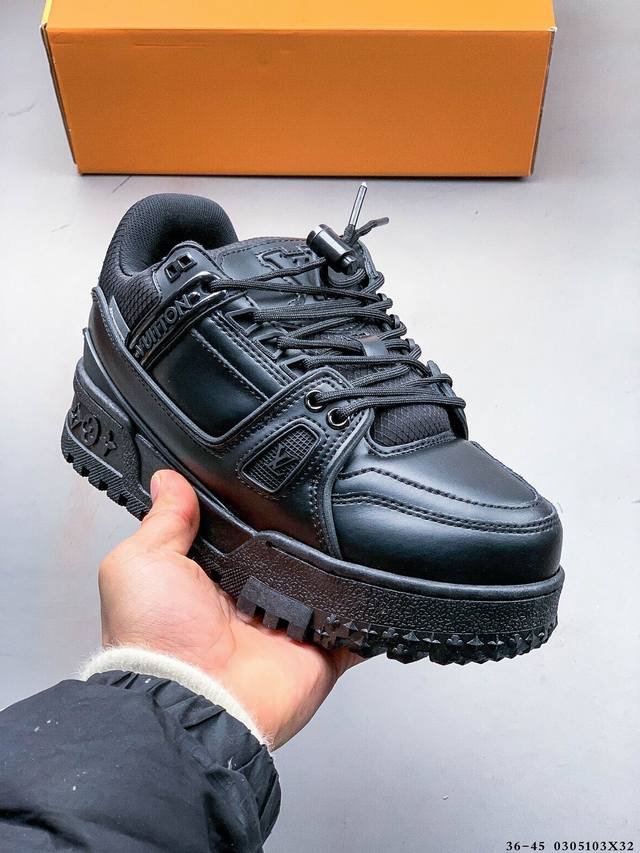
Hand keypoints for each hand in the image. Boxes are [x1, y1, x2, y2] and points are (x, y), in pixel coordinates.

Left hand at [98, 470, 361, 747]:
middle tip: (320, 496)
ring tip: (356, 523)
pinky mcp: (323, 648)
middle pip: (292, 550)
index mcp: (214, 575)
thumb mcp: (140, 563)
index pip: (245, 528)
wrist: (190, 699)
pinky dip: (370, 606)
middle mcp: (254, 597)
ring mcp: (291, 623)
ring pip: (330, 579)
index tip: (275, 473)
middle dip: (305, 528)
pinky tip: (380, 577)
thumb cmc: (155, 639)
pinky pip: (358, 623)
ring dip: (340, 560)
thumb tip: (167, 480)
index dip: (256, 505)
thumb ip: (163, 521)